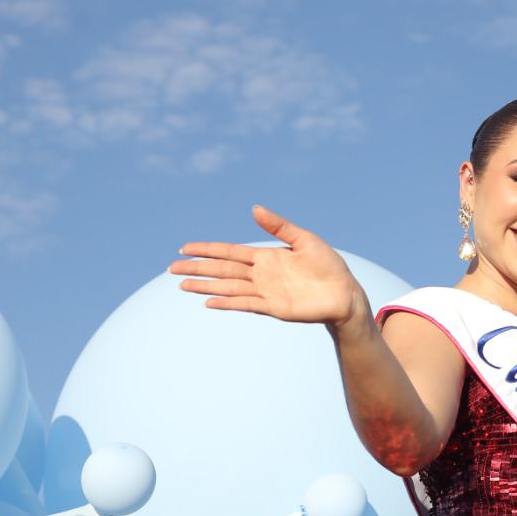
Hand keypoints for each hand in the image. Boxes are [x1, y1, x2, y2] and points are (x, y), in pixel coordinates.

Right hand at [171, 205, 365, 327]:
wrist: (344, 292)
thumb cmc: (328, 265)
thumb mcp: (304, 239)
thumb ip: (278, 225)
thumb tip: (254, 208)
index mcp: (265, 257)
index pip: (229, 251)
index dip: (208, 250)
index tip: (185, 247)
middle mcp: (260, 275)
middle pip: (222, 270)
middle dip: (197, 268)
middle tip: (171, 267)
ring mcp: (265, 292)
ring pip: (228, 288)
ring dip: (205, 286)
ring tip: (182, 285)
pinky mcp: (274, 308)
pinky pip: (246, 304)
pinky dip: (228, 303)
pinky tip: (209, 302)